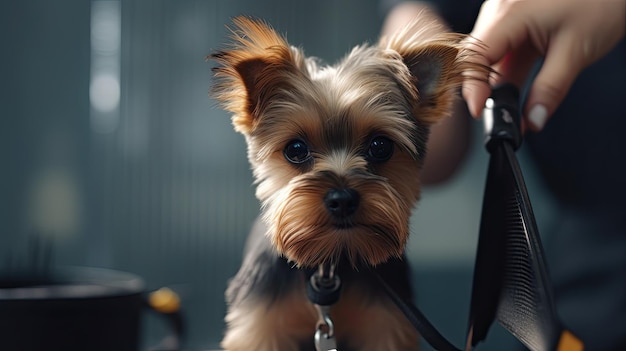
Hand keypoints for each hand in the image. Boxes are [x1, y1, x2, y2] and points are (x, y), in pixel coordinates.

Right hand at [462, 0, 624, 130]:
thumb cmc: (601, 2)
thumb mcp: (577, 51)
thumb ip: (551, 89)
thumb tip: (533, 121)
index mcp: (511, 13)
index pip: (476, 55)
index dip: (473, 86)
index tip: (479, 112)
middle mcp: (501, 10)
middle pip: (478, 57)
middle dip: (484, 89)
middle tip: (499, 118)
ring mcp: (506, 14)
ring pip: (489, 56)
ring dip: (497, 83)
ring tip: (510, 110)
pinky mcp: (515, 20)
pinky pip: (502, 51)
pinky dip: (507, 73)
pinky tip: (515, 93)